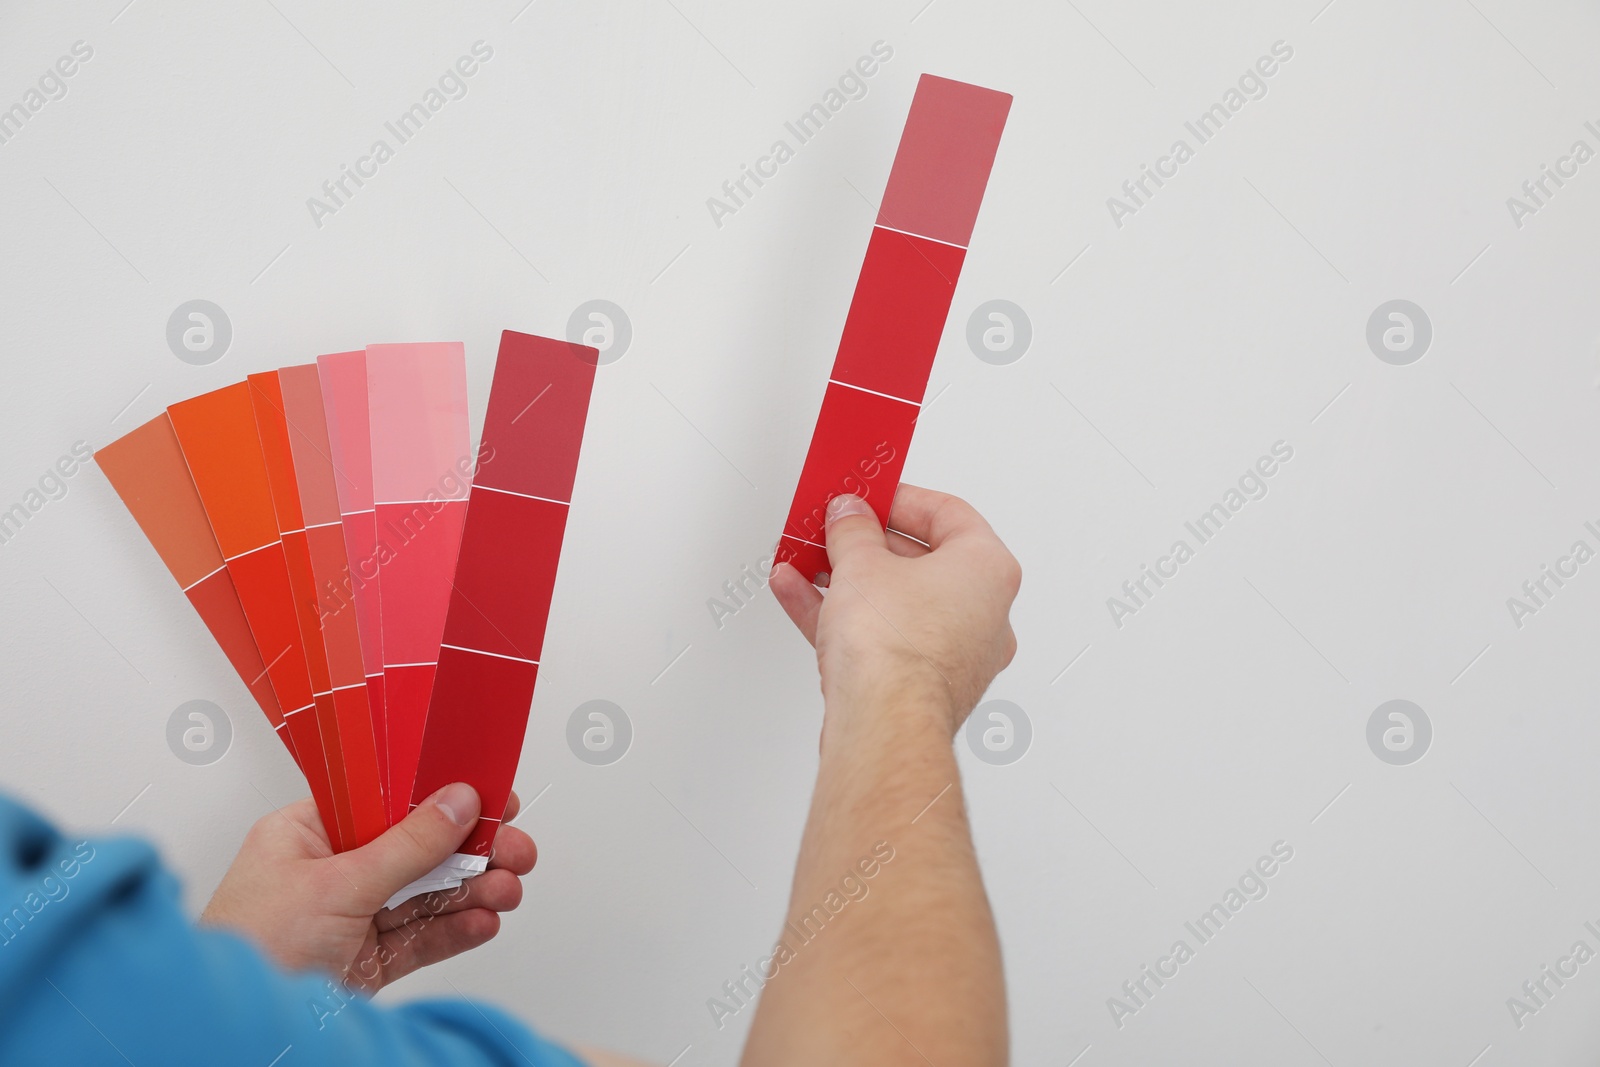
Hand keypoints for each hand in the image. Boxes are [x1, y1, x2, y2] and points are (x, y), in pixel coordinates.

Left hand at [201, 782, 535, 993]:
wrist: (230, 1030)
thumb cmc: (251, 947)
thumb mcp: (337, 884)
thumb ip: (407, 845)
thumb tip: (459, 799)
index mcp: (309, 833)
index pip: (388, 798)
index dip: (441, 793)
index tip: (491, 791)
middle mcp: (332, 870)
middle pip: (418, 848)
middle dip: (471, 849)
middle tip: (516, 850)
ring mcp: (351, 918)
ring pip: (427, 895)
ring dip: (473, 890)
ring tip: (507, 891)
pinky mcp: (366, 963)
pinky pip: (421, 938)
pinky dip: (456, 930)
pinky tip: (484, 922)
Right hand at [770, 484, 1020, 734]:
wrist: (883, 722)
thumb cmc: (897, 649)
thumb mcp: (861, 561)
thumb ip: (853, 529)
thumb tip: (850, 516)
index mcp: (989, 571)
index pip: (949, 514)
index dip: (901, 498)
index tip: (868, 495)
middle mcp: (983, 613)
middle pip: (920, 560)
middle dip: (868, 542)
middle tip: (835, 527)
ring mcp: (953, 653)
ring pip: (895, 602)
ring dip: (847, 578)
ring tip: (808, 558)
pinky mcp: (920, 684)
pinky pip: (879, 636)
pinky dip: (842, 615)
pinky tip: (801, 594)